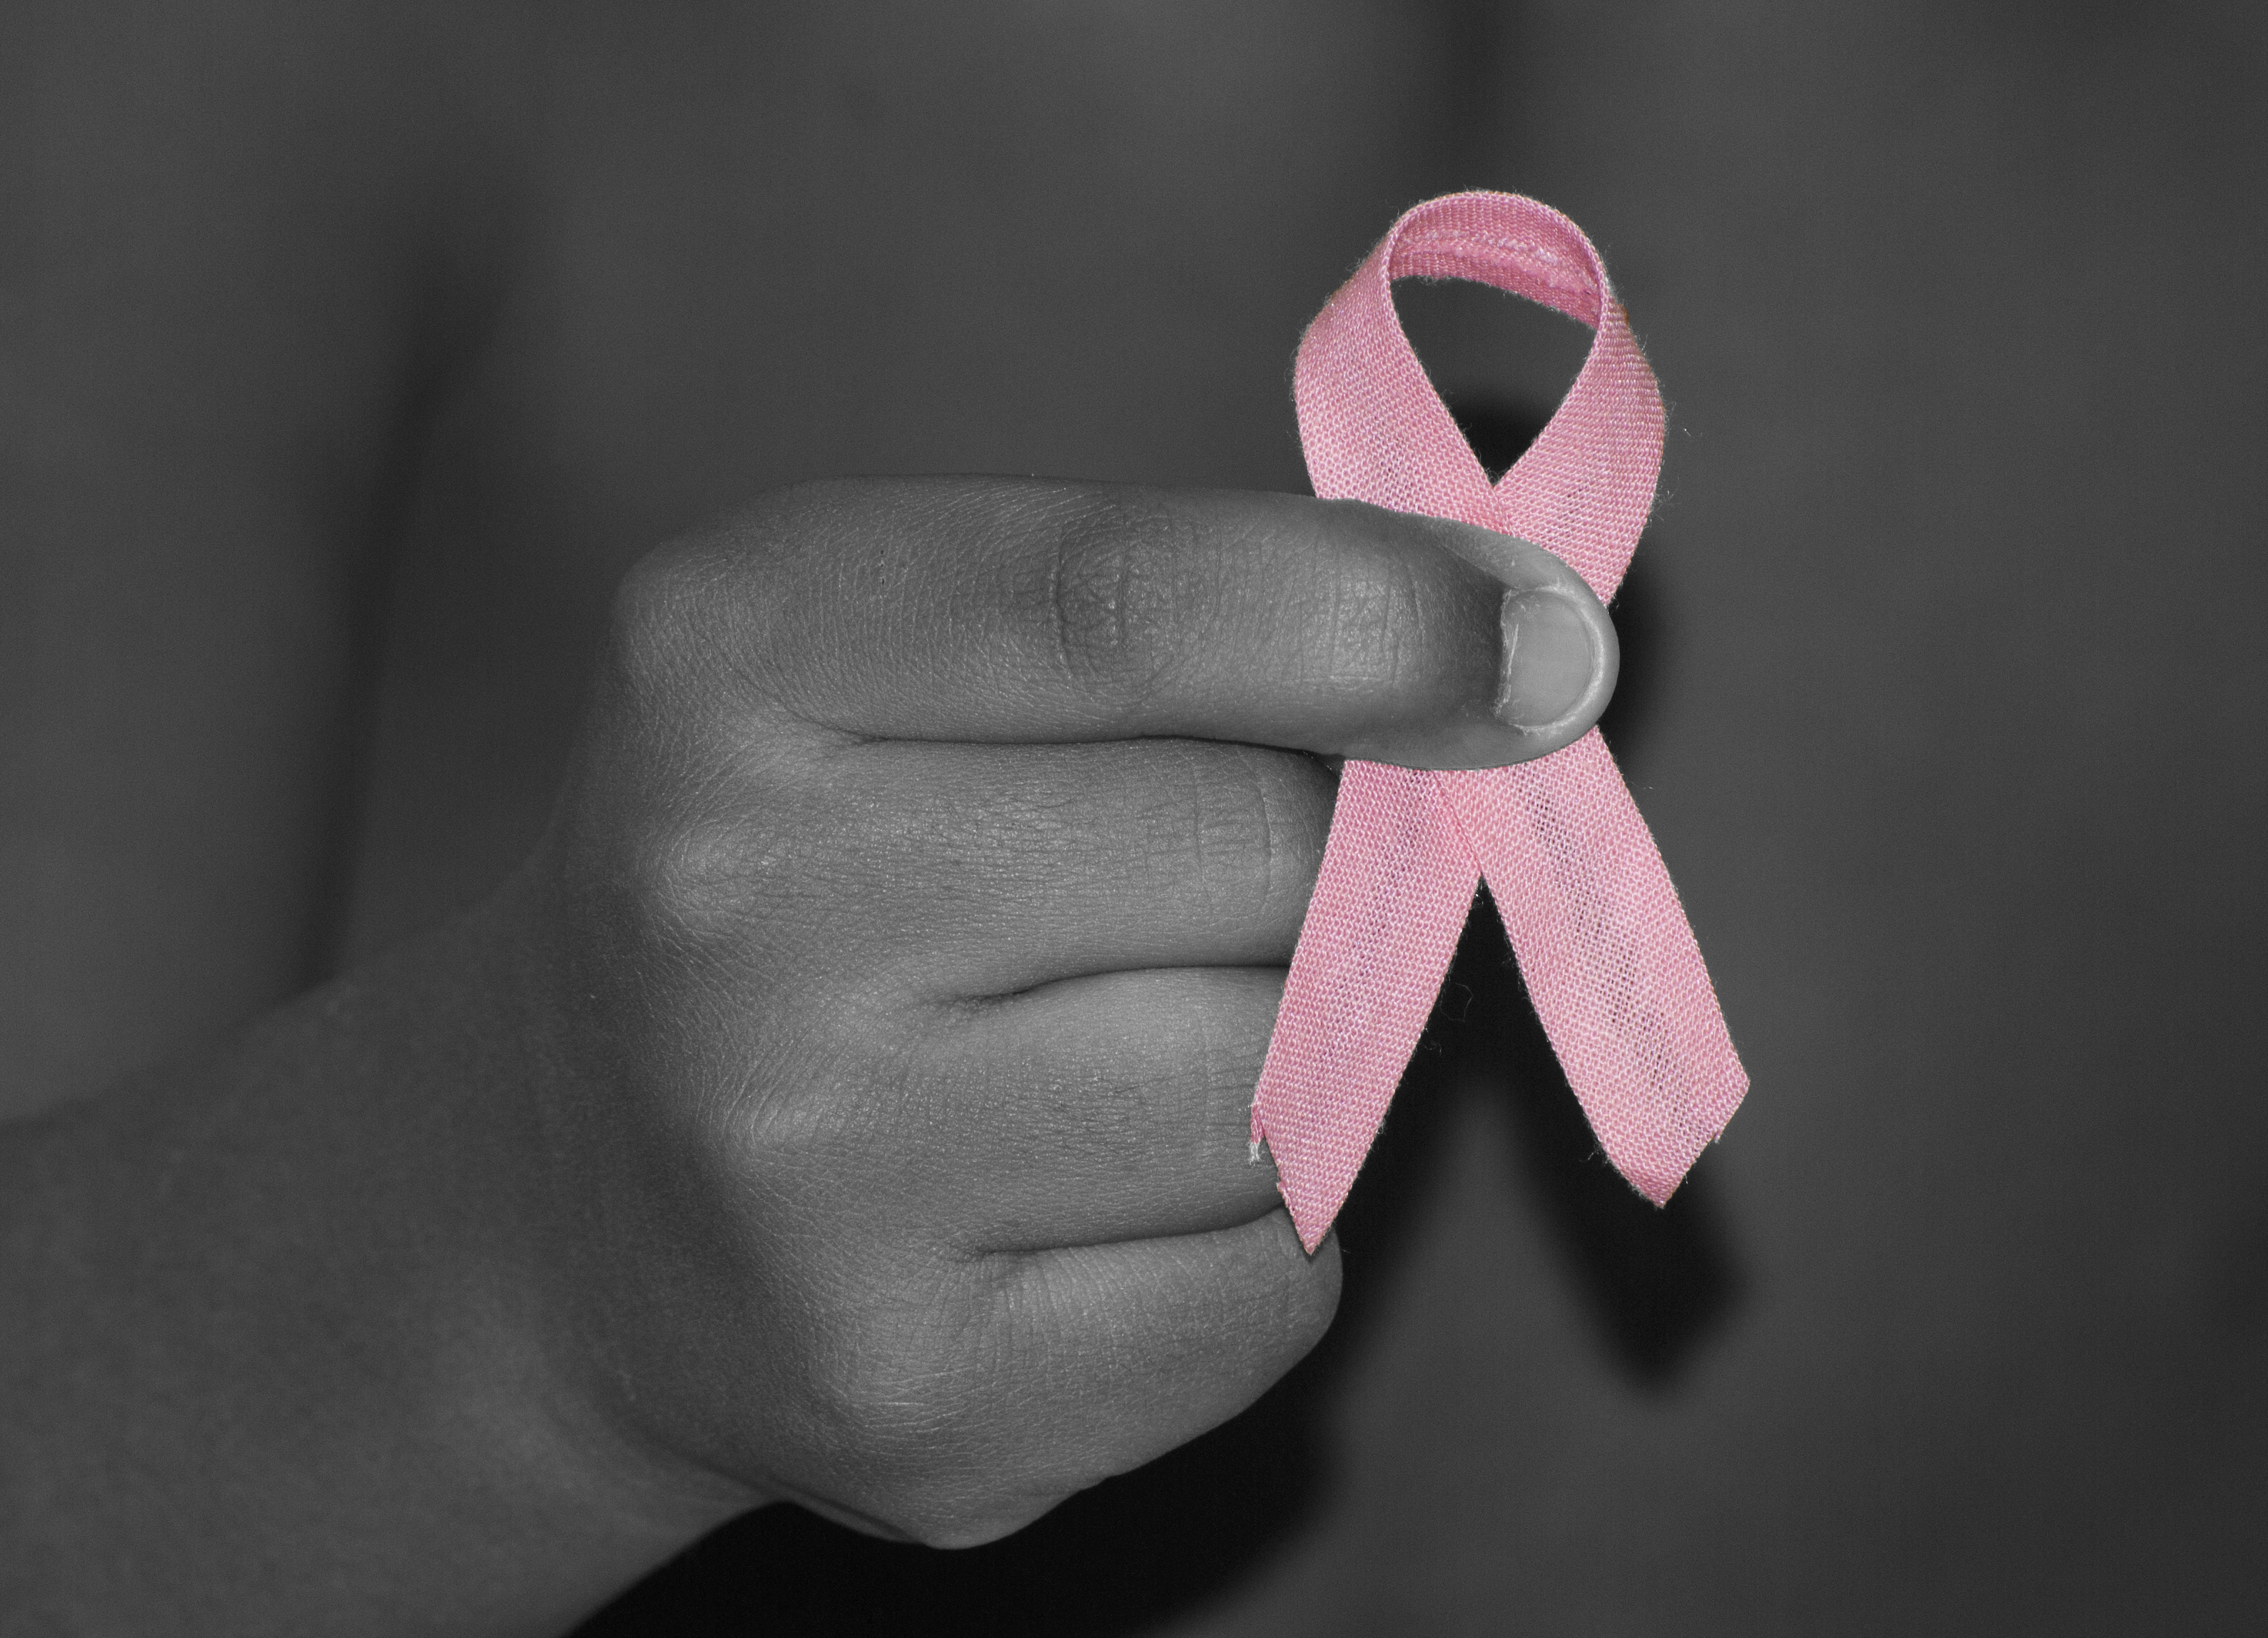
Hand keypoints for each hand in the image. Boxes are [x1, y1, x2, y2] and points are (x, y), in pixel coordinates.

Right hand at [509, 476, 1616, 1545]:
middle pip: (1262, 851)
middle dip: (1308, 859)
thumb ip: (1181, 622)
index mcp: (728, 661)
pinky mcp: (920, 1405)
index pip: (1124, 606)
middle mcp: (734, 915)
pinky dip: (1248, 1239)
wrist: (562, 1198)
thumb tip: (1526, 662)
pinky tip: (1082, 1205)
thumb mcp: (899, 659)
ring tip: (1095, 1046)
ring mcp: (812, 1187)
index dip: (1378, 616)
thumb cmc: (802, 872)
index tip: (1545, 644)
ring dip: (1282, 1058)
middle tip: (1190, 886)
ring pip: (1290, 1084)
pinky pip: (1273, 1292)